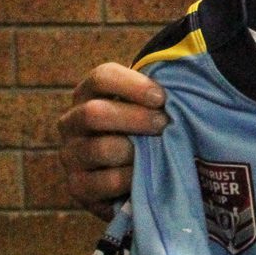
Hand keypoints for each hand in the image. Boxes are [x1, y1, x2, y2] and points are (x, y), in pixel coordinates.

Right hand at [57, 63, 168, 219]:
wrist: (131, 179)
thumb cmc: (144, 132)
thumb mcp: (146, 108)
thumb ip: (156, 92)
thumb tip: (185, 67)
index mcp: (87, 94)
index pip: (101, 78)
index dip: (133, 85)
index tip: (162, 98)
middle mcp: (71, 123)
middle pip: (94, 113)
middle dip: (136, 119)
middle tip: (164, 125)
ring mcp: (70, 156)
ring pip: (101, 149)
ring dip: (136, 151)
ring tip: (157, 153)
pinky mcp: (77, 187)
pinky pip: (106, 181)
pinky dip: (131, 178)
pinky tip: (145, 176)